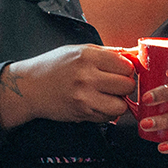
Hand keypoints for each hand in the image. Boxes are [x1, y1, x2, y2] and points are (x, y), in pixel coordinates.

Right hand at [0, 45, 135, 127]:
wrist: (29, 87)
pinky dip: (108, 112)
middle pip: (127, 85)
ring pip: (122, 105)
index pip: (126, 65)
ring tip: (108, 95)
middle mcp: (87, 76)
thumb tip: (138, 53)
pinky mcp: (82, 113)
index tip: (121, 70)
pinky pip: (109, 116)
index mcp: (88, 56)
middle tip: (115, 83)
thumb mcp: (80, 50)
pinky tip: (98, 103)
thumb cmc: (55, 66)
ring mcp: (84, 97)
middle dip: (125, 85)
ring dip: (119, 101)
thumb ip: (110, 53)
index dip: (127, 69)